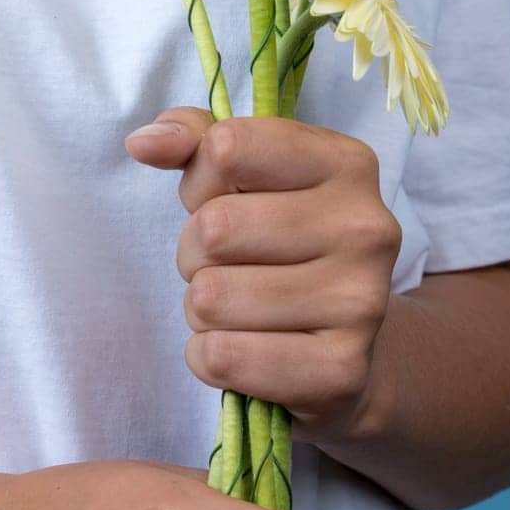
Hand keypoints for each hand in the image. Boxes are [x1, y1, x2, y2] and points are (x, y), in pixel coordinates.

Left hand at [125, 108, 402, 444]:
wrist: (345, 344)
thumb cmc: (279, 238)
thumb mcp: (244, 171)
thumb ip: (192, 138)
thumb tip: (143, 144)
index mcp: (346, 163)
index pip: (227, 148)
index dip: (200, 179)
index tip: (219, 198)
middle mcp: (366, 228)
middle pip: (215, 227)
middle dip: (196, 250)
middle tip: (227, 263)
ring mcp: (360, 303)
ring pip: (211, 296)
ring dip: (201, 307)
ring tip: (238, 306)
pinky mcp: (339, 371)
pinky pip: (221, 356)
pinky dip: (207, 355)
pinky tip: (242, 347)